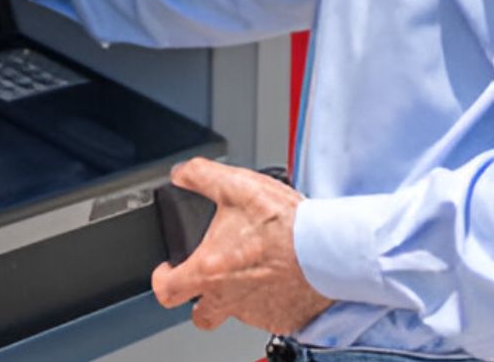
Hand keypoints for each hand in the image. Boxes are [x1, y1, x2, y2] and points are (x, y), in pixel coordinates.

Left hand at [150, 158, 332, 334]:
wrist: (329, 248)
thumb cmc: (286, 224)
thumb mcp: (237, 185)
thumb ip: (200, 176)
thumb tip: (181, 174)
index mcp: (209, 270)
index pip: (166, 291)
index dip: (163, 279)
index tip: (169, 270)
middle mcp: (228, 298)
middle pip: (201, 316)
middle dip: (200, 299)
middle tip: (212, 277)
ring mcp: (256, 313)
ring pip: (236, 312)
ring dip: (239, 294)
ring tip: (255, 266)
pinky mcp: (282, 319)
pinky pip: (268, 315)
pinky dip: (270, 299)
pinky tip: (279, 276)